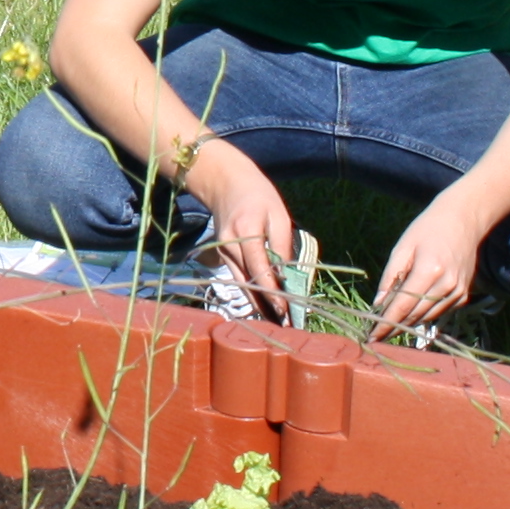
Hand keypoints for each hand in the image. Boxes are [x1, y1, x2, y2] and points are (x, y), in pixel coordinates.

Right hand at [185, 142, 296, 319]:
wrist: (226, 183)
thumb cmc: (259, 196)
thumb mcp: (278, 215)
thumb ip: (282, 245)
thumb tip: (287, 275)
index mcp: (246, 230)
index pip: (259, 267)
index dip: (272, 291)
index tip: (284, 310)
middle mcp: (229, 244)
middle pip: (248, 281)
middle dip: (265, 305)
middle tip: (284, 325)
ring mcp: (222, 250)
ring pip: (241, 283)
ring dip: (258, 303)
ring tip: (276, 322)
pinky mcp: (222, 254)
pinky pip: (238, 277)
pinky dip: (251, 292)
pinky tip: (264, 306)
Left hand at [369, 201, 487, 340]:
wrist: (464, 220)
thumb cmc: (427, 229)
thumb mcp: (402, 247)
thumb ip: (389, 276)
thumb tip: (377, 304)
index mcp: (429, 271)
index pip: (403, 306)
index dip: (385, 324)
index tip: (371, 336)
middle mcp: (446, 285)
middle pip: (415, 316)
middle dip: (393, 327)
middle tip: (375, 336)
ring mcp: (458, 292)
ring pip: (427, 318)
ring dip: (408, 324)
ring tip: (388, 327)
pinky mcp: (463, 295)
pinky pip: (439, 312)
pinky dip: (423, 315)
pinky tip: (410, 313)